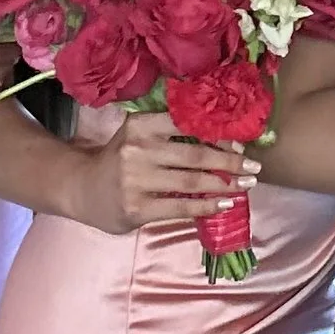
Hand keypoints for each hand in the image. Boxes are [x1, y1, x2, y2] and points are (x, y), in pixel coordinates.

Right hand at [71, 107, 261, 234]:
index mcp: (141, 125)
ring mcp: (136, 180)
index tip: (241, 142)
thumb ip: (170, 133)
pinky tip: (224, 204)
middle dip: (230, 161)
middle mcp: (138, 149)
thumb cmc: (119, 159)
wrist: (81, 188)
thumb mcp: (138, 135)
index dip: (219, 134)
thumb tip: (224, 139)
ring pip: (191, 181)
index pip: (188, 125)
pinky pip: (180, 207)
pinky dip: (206, 205)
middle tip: (254, 167)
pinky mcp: (136, 208)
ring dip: (225, 184)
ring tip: (246, 185)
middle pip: (195, 154)